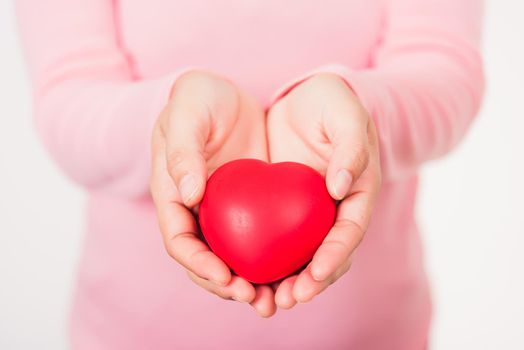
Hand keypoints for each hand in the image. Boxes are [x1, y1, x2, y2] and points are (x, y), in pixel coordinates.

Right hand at [150, 70, 275, 316]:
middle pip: (206, 261)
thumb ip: (183, 152)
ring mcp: (223, 211)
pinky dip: (271, 258)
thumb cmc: (197, 99)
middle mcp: (196, 211)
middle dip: (228, 286)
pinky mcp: (249, 205)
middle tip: (257, 300)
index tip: (225, 277)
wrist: (224, 91)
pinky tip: (295, 269)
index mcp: (172, 195)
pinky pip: (259, 237)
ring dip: (252, 283)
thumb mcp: (187, 114)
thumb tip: (189, 198)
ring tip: (277, 299)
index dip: (199, 264)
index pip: (179, 241)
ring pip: (234, 257)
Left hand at [267, 72, 381, 307]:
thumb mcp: (345, 115)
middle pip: (327, 255)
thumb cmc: (332, 102)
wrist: (305, 97)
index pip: (350, 230)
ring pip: (300, 256)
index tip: (317, 272)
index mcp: (358, 192)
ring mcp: (309, 212)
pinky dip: (264, 259)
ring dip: (285, 281)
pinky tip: (244, 274)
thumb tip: (342, 188)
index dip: (336, 254)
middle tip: (288, 299)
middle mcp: (335, 209)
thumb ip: (350, 147)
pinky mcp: (283, 209)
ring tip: (265, 301)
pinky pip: (274, 238)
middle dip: (310, 281)